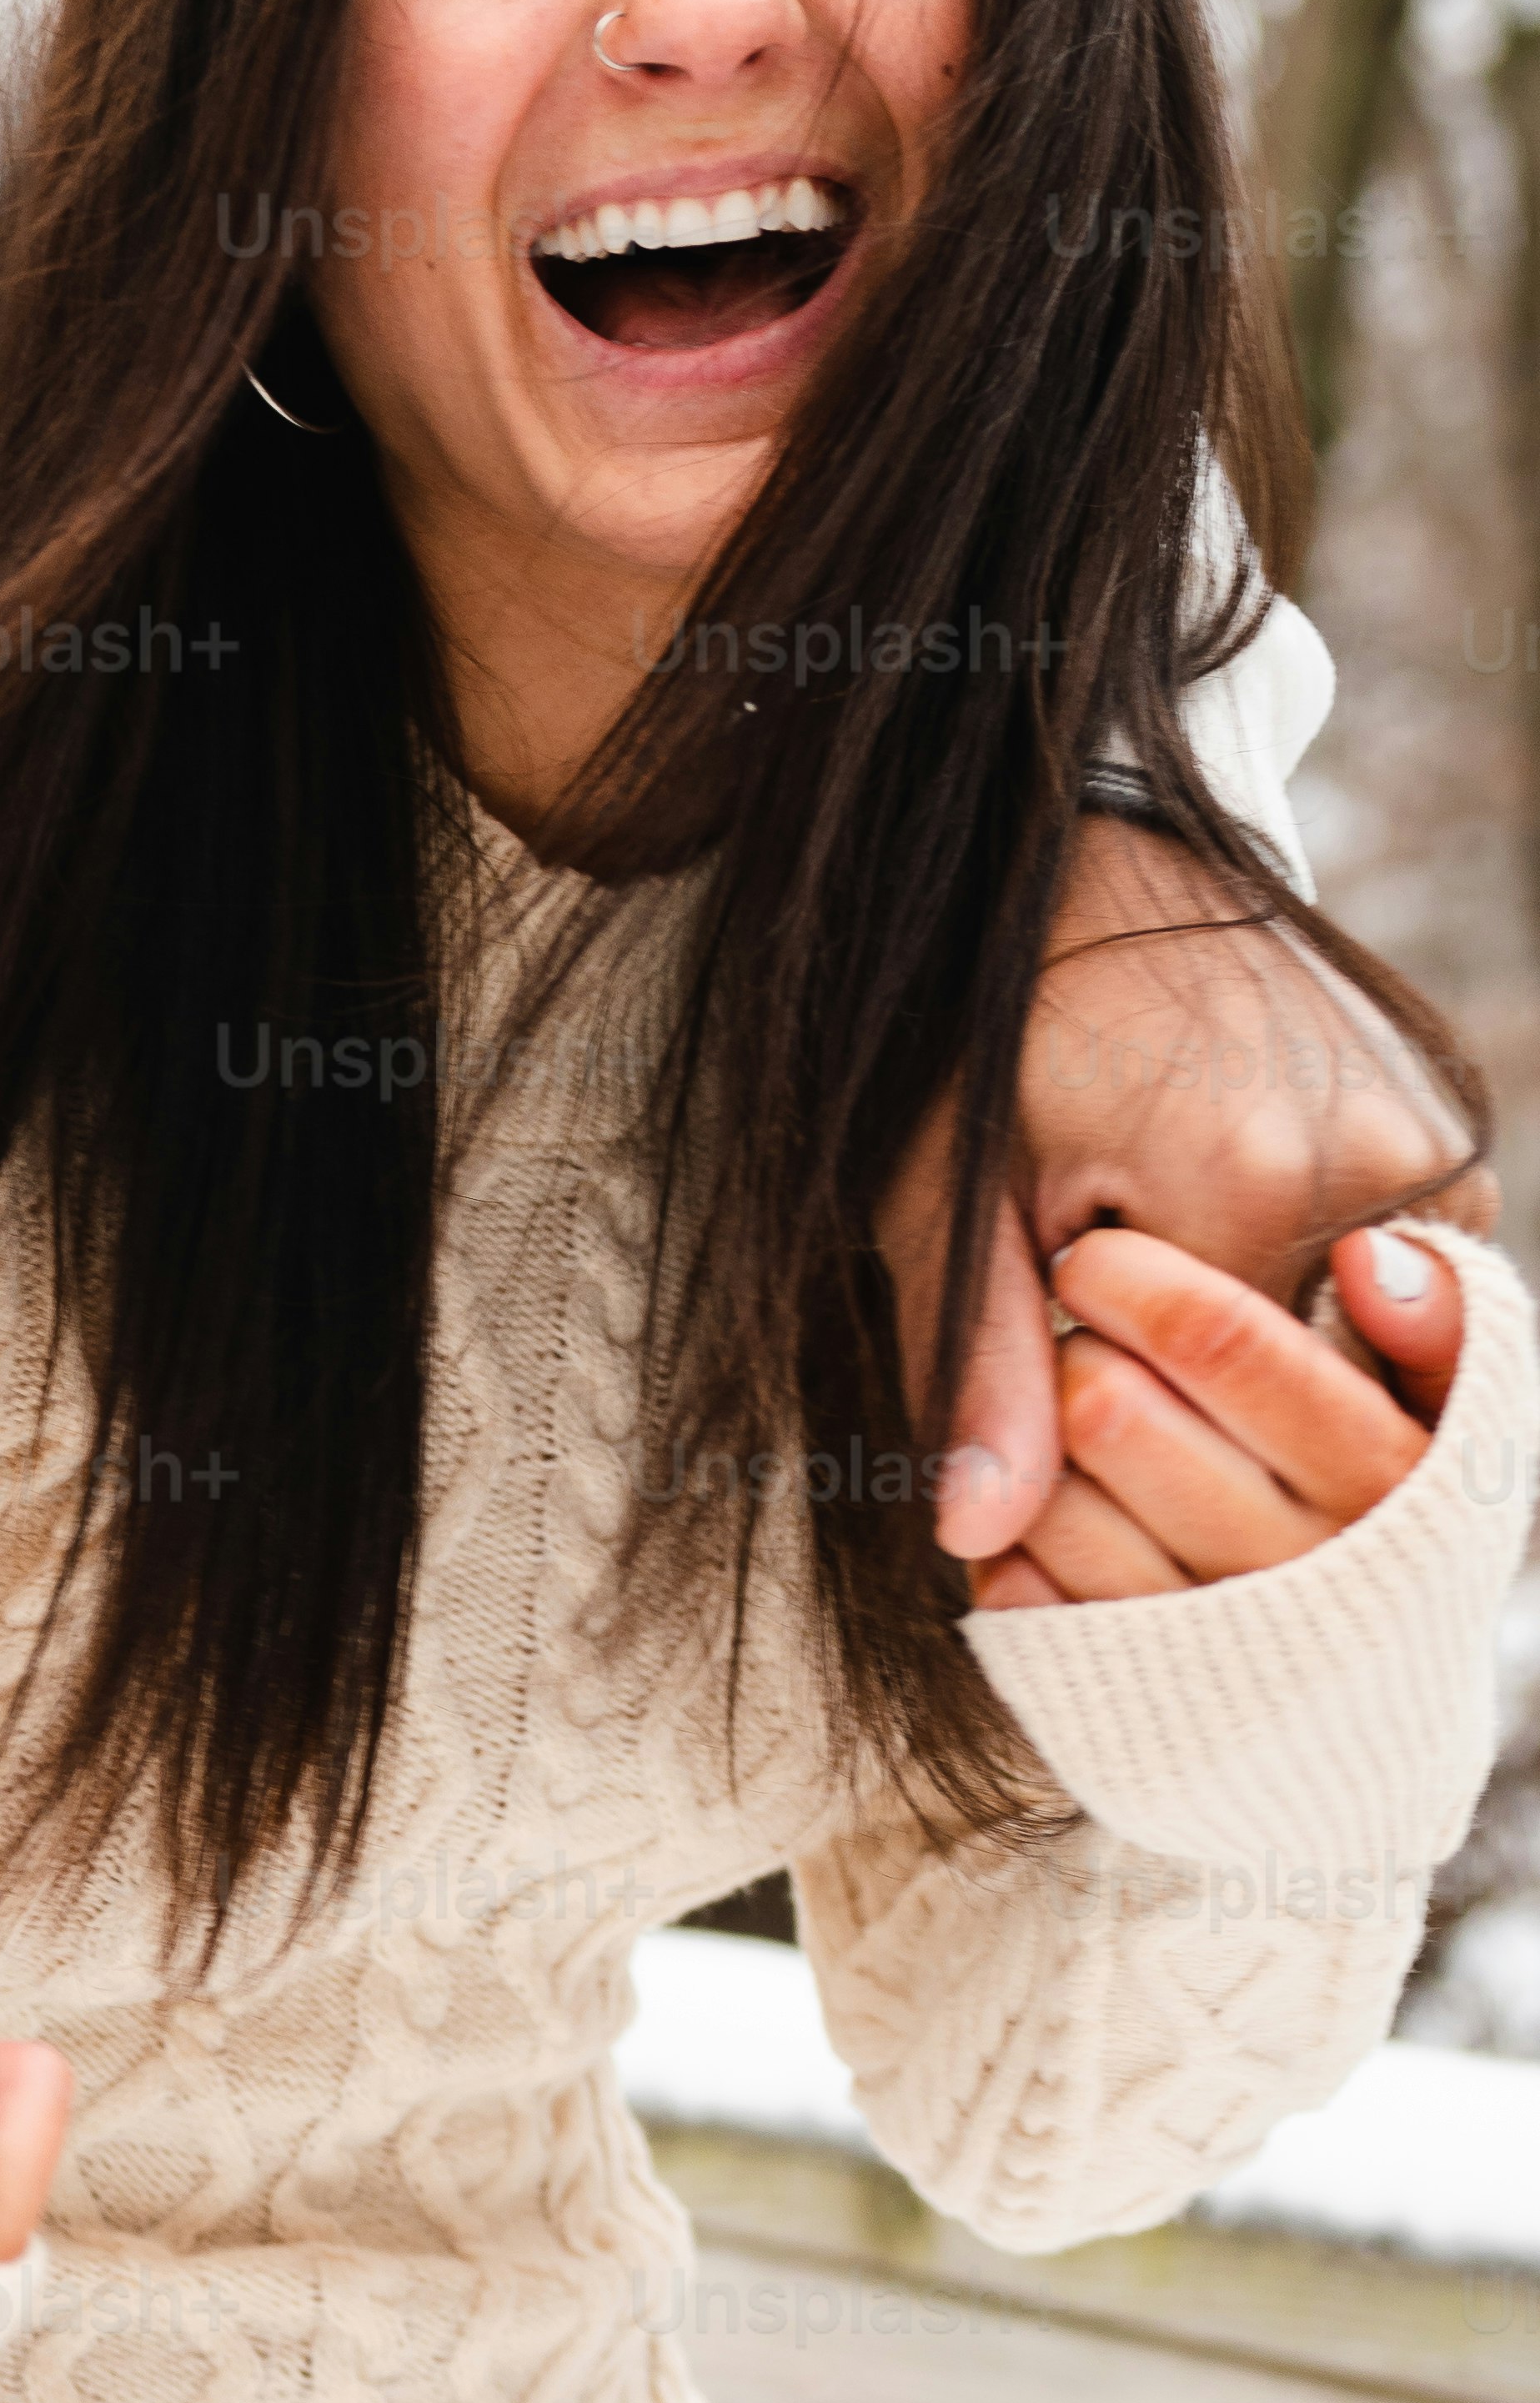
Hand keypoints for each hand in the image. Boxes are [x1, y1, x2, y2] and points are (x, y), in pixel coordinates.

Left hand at [884, 813, 1488, 1569]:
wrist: (1099, 858)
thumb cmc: (996, 1020)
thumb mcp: (950, 1186)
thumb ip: (976, 1363)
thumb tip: (974, 1543)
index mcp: (1243, 1182)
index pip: (1182, 1410)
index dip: (1099, 1392)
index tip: (1047, 1295)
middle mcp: (1373, 1169)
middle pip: (1272, 1387)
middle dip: (1176, 1363)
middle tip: (1094, 1236)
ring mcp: (1433, 1147)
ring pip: (1329, 1338)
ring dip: (1240, 1315)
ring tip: (1149, 1193)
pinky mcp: (1451, 1135)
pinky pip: (1378, 1276)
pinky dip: (1296, 1272)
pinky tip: (1215, 1182)